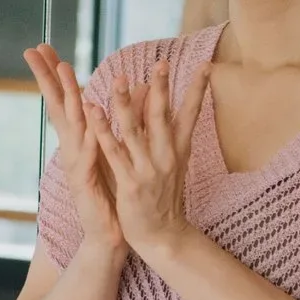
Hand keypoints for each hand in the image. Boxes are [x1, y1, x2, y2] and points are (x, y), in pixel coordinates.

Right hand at [25, 43, 122, 255]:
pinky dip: (87, 134)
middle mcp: (74, 149)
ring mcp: (76, 165)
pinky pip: (87, 154)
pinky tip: (87, 117)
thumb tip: (140, 87)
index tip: (44, 47)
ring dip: (68, 95)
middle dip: (47, 76)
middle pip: (59, 106)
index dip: (55, 75)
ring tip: (62, 70)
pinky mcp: (85, 183)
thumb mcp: (120, 150)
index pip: (66, 100)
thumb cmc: (112, 193)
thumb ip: (128, 118)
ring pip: (71, 124)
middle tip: (35, 49)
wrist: (108, 235)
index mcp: (80, 140)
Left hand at [88, 57, 202, 263]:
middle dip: (161, 88)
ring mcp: (148, 170)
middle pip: (163, 116)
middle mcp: (166, 156)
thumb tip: (171, 107)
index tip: (206, 66)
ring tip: (119, 79)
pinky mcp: (130, 183)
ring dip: (125, 103)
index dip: (198, 90)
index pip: (191, 114)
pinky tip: (93, 112)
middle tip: (161, 63)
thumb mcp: (174, 163)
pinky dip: (103, 131)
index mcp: (178, 150)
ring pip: (134, 130)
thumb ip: (169, 135)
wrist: (162, 236)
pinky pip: (114, 152)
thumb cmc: (164, 197)